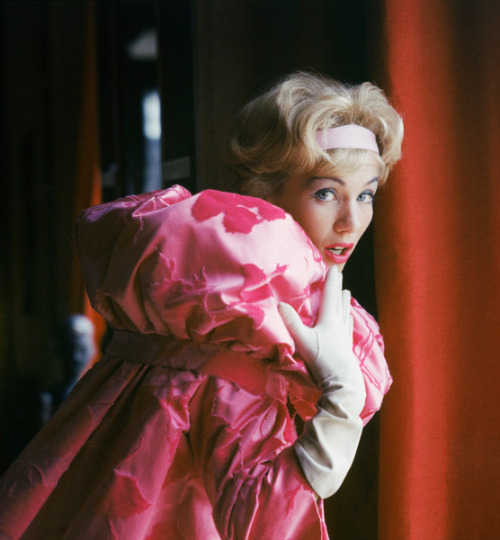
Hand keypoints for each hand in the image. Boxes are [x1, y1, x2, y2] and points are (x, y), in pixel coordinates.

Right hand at [278, 266, 356, 388]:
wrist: (342, 381)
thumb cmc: (322, 359)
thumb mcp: (303, 340)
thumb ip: (291, 322)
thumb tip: (280, 304)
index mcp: (330, 319)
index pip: (330, 295)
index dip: (331, 281)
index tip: (333, 269)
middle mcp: (339, 324)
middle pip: (340, 303)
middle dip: (339, 289)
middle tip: (340, 279)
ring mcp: (345, 336)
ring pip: (345, 314)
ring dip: (345, 303)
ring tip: (347, 295)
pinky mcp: (347, 347)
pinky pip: (348, 327)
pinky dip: (347, 319)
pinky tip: (349, 320)